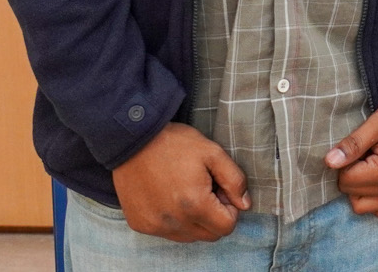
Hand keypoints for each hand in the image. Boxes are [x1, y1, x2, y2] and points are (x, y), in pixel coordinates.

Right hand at [111, 122, 248, 241]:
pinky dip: (173, 220)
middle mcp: (173, 222)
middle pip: (209, 235)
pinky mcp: (140, 224)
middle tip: (204, 189)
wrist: (133, 139)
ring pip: (189, 237)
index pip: (227, 227)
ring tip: (185, 192)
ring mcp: (154, 226)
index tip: (219, 189)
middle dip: (214, 216)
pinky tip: (167, 196)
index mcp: (195, 205)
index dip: (229, 209)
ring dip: (194, 220)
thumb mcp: (212, 153)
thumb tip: (245, 205)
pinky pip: (166, 233)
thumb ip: (234, 180)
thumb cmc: (174, 144)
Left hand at [326, 94, 377, 216]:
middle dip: (350, 176)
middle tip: (363, 154)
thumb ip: (354, 143)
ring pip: (364, 208)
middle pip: (352, 196)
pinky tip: (377, 178)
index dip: (345, 162)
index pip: (346, 182)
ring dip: (359, 190)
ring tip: (368, 166)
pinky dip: (373, 199)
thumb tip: (329, 162)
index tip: (358, 146)